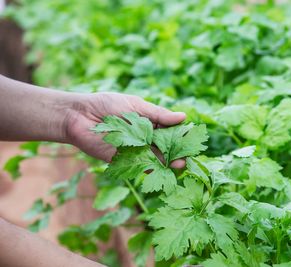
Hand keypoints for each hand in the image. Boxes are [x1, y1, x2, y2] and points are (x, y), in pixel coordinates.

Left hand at [64, 92, 185, 166]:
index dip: (181, 135)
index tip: (194, 139)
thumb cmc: (107, 105)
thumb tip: (182, 117)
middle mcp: (145, 138)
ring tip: (180, 164)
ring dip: (168, 162)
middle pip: (165, 147)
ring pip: (156, 158)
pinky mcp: (124, 160)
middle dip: (177, 151)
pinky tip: (163, 172)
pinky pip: (140, 167)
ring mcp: (135, 150)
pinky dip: (152, 171)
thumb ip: (158, 114)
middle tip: (189, 155)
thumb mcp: (136, 105)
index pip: (170, 131)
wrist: (79, 115)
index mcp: (149, 123)